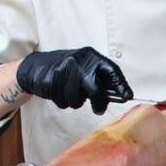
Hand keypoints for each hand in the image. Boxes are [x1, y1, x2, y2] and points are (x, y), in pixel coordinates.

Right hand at [15, 47, 133, 113]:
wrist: (37, 66)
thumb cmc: (67, 70)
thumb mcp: (85, 68)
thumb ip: (100, 79)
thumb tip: (120, 95)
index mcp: (90, 56)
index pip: (111, 70)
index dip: (121, 84)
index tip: (128, 96)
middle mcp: (78, 61)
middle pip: (95, 89)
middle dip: (99, 103)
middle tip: (99, 110)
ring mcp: (63, 71)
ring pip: (77, 100)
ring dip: (75, 102)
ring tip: (71, 93)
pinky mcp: (51, 81)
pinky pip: (63, 102)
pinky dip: (63, 102)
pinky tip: (59, 92)